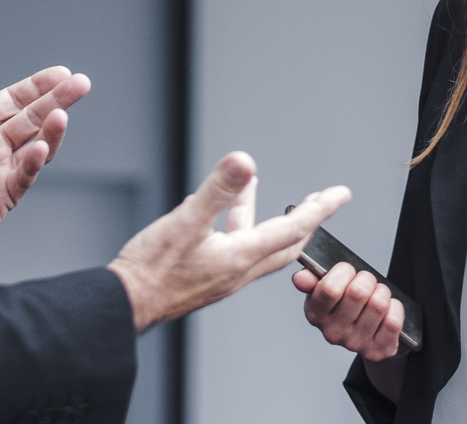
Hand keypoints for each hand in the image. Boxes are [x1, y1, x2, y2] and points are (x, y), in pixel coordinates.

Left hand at [0, 34, 91, 252]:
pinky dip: (34, 162)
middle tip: (80, 84)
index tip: (61, 73)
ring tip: (61, 116)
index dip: (39, 86)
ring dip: (51, 130)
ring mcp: (2, 170)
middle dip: (58, 100)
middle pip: (34, 118)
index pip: (16, 99)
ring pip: (37, 145)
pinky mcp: (4, 196)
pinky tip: (39, 148)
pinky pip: (25, 176)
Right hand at [109, 152, 349, 332]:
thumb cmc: (151, 271)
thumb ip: (217, 190)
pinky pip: (233, 245)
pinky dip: (235, 222)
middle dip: (306, 218)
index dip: (319, 209)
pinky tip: (218, 208)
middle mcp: (238, 269)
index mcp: (240, 257)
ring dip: (262, 213)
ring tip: (254, 183)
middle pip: (286, 242)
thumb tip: (245, 162)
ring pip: (256, 241)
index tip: (341, 195)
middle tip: (322, 200)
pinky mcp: (206, 275)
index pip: (293, 229)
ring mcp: (222, 274)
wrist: (125, 304)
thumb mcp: (185, 221)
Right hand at [293, 261, 407, 361]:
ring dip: (382, 292)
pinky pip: (394, 320)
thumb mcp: (326, 287)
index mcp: (315, 314)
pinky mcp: (378, 351)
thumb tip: (300, 278)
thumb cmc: (347, 303)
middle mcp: (332, 333)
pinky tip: (388, 310)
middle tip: (366, 283)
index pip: (330, 289)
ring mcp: (355, 344)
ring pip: (378, 304)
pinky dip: (395, 308)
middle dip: (367, 279)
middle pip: (358, 293)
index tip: (348, 270)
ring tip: (377, 295)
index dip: (344, 271)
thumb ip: (312, 279)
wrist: (369, 333)